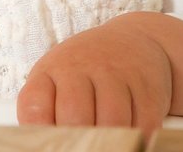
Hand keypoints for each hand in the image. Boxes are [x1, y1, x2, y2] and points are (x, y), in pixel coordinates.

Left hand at [17, 11, 182, 132]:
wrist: (133, 40)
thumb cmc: (86, 70)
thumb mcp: (56, 80)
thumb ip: (44, 112)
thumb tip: (37, 146)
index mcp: (52, 70)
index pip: (34, 106)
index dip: (38, 133)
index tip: (48, 147)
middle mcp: (83, 66)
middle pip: (75, 117)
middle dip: (77, 143)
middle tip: (80, 149)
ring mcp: (118, 73)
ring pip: (112, 123)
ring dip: (110, 143)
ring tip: (104, 146)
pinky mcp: (148, 88)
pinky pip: (143, 125)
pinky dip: (137, 140)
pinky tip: (129, 140)